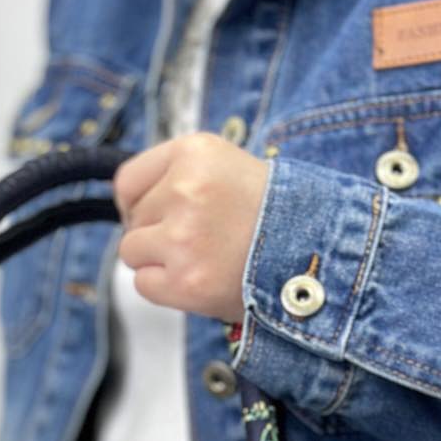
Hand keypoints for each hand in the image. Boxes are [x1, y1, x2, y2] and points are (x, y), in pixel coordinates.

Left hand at [114, 133, 267, 323]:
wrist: (313, 253)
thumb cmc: (270, 213)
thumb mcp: (223, 166)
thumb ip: (175, 175)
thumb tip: (126, 205)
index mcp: (194, 152)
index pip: (128, 181)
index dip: (138, 202)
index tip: (156, 214)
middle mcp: (186, 190)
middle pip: (133, 219)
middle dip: (157, 231)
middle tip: (201, 237)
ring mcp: (183, 238)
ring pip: (131, 251)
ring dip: (158, 260)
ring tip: (200, 257)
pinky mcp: (185, 281)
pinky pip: (143, 285)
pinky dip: (166, 288)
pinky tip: (199, 278)